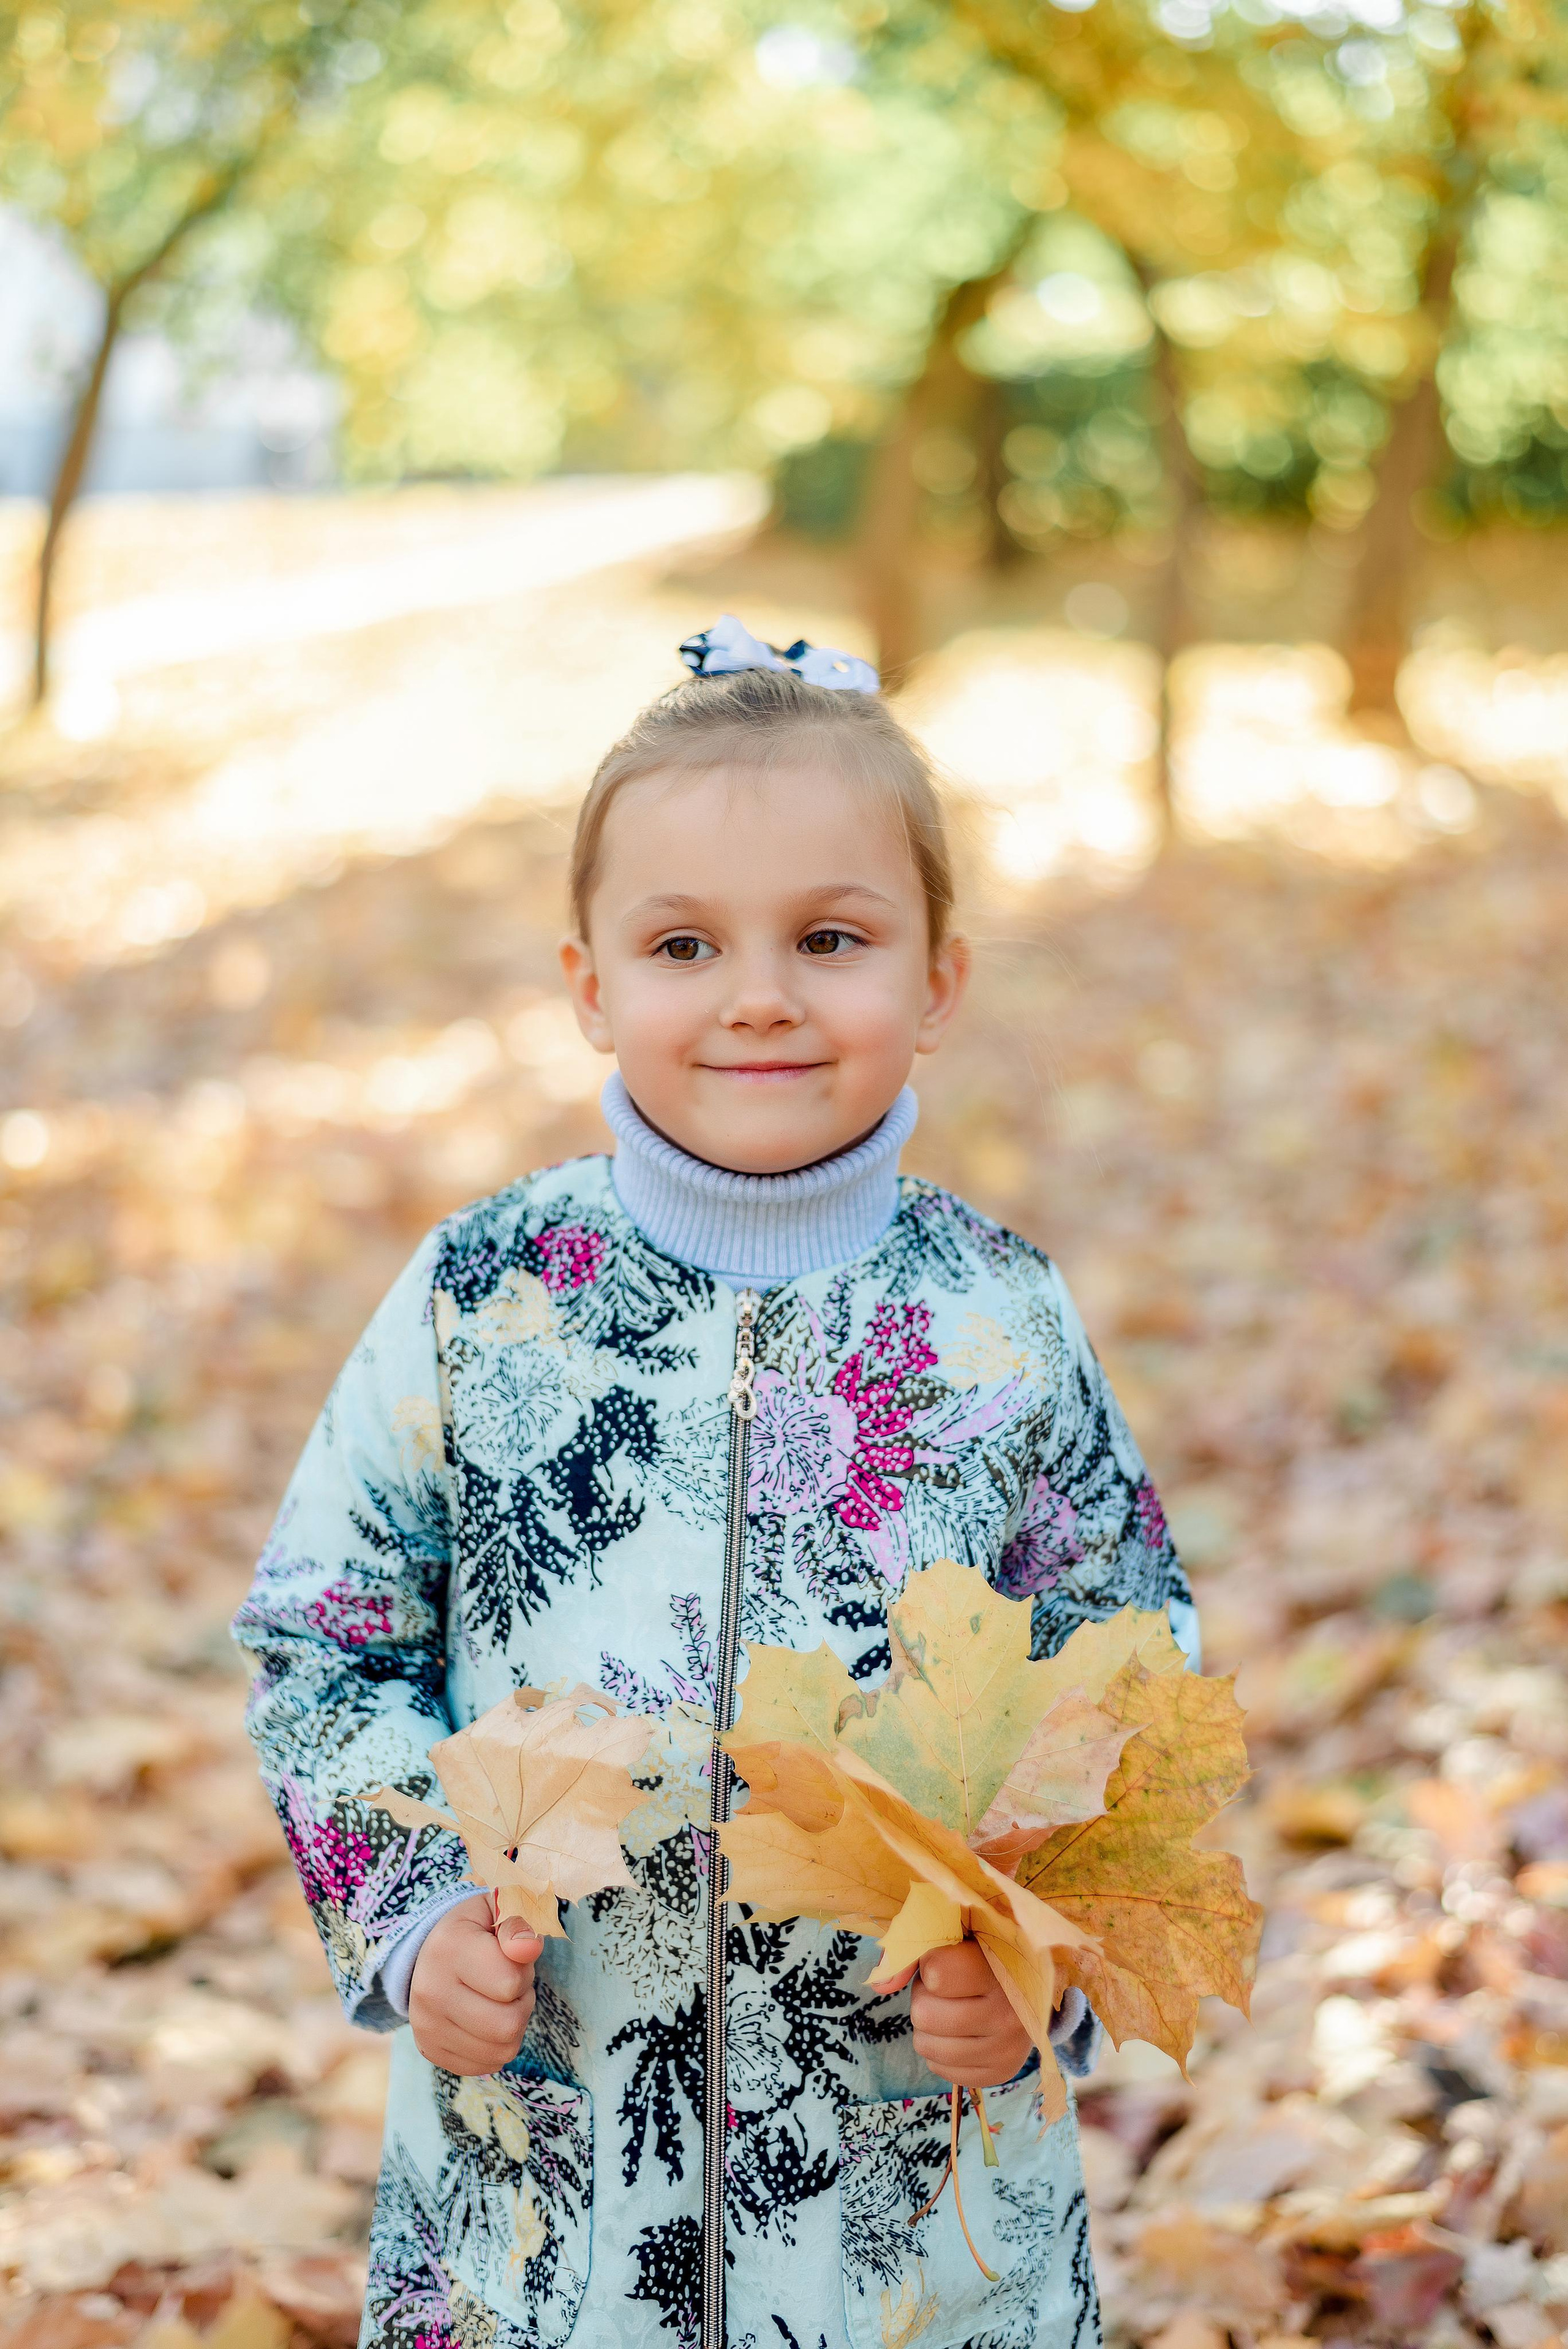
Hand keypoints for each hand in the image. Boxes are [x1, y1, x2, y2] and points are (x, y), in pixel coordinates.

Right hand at [408, 1893, 543, 2074]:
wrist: (431, 1952)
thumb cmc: (477, 1930)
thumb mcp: (499, 1909)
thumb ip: (518, 1924)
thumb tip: (529, 1949)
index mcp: (448, 1947)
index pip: (510, 1982)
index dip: (523, 1969)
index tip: (511, 1956)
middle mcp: (430, 1991)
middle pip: (508, 2024)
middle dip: (521, 2002)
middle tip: (509, 1983)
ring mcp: (427, 2026)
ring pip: (502, 2049)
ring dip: (512, 2025)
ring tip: (498, 2000)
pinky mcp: (430, 2051)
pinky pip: (486, 2065)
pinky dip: (497, 2046)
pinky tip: (485, 2021)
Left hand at [905, 1941, 1031, 2089]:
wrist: (1031, 1984)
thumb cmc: (984, 1951)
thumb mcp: (955, 1935)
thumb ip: (913, 1950)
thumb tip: (879, 1986)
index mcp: (1002, 1970)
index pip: (936, 1974)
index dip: (929, 1966)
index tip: (947, 1959)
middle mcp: (1010, 2014)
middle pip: (923, 2014)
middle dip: (925, 1997)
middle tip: (948, 1988)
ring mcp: (1007, 2049)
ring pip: (926, 2046)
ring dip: (929, 2026)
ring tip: (954, 2007)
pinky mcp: (1001, 2074)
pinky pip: (939, 2069)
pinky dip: (941, 2050)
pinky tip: (961, 2031)